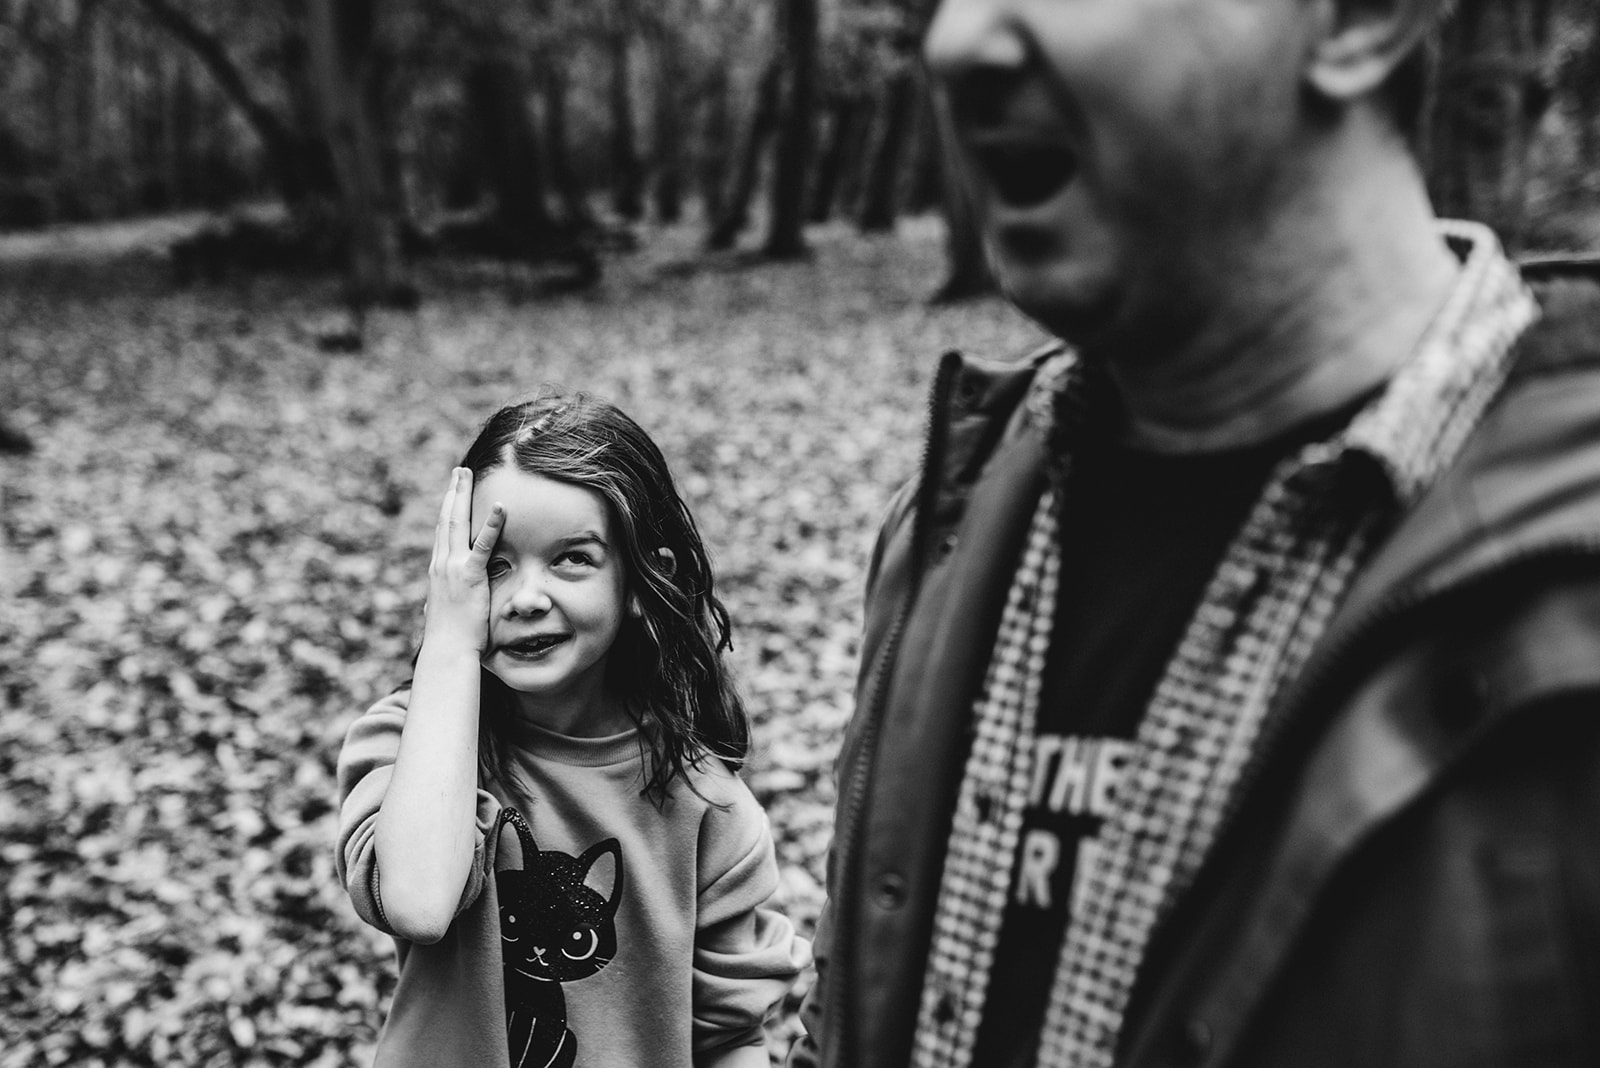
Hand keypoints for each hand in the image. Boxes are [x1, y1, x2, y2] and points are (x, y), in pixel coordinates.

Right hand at [422, 467, 504, 654]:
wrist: (447, 652)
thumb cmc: (450, 638)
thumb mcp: (445, 612)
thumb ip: (443, 601)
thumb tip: (433, 604)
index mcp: (438, 571)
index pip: (443, 532)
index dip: (447, 509)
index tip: (452, 491)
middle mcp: (441, 564)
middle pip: (446, 519)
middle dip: (453, 492)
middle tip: (459, 471)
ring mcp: (453, 569)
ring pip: (457, 523)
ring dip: (462, 495)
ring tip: (468, 473)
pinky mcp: (470, 577)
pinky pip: (482, 546)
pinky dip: (492, 525)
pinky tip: (501, 506)